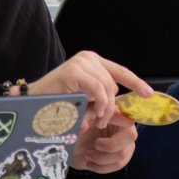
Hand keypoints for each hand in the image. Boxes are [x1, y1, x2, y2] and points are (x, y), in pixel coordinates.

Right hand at [29, 50, 152, 129]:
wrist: (30, 103)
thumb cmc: (56, 104)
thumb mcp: (86, 103)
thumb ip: (104, 104)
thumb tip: (127, 116)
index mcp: (92, 62)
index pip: (120, 71)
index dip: (136, 83)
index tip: (148, 94)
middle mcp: (88, 58)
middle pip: (114, 83)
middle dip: (112, 105)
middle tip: (102, 120)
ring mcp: (81, 62)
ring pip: (108, 87)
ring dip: (105, 108)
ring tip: (96, 119)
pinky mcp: (75, 71)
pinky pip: (98, 89)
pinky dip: (100, 104)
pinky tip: (94, 114)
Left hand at [72, 113, 137, 172]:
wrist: (74, 148)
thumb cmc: (76, 129)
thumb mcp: (76, 121)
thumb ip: (80, 119)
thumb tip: (83, 126)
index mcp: (115, 112)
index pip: (126, 114)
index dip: (117, 119)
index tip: (99, 125)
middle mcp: (125, 126)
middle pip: (130, 135)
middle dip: (110, 144)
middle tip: (95, 144)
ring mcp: (126, 143)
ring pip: (122, 154)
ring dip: (101, 158)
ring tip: (87, 155)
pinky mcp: (123, 157)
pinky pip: (118, 165)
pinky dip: (101, 167)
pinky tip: (90, 163)